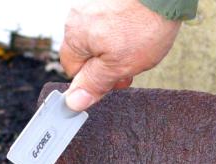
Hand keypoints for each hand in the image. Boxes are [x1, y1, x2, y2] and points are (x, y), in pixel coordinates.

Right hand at [60, 0, 181, 110]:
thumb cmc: (143, 27)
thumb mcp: (118, 66)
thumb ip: (95, 84)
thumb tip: (73, 102)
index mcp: (74, 35)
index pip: (72, 70)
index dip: (93, 81)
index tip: (114, 82)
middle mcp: (78, 17)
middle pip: (87, 54)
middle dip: (108, 65)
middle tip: (130, 67)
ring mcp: (93, 6)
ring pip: (100, 40)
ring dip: (117, 51)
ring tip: (138, 49)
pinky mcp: (108, 1)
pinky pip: (110, 25)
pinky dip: (122, 34)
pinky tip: (139, 35)